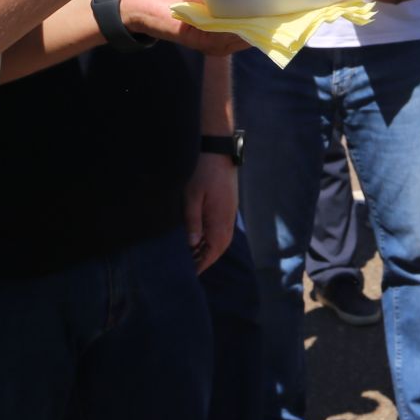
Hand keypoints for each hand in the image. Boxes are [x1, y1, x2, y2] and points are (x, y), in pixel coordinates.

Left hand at [183, 152, 237, 272]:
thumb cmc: (202, 170)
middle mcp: (228, 218)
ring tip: (193, 255)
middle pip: (219, 246)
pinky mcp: (227, 203)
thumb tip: (193, 244)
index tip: (190, 273)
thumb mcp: (192, 196)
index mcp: (220, 219)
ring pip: (221, 237)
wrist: (217, 146)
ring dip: (209, 247)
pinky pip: (220, 227)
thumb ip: (193, 222)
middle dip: (206, 259)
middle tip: (190, 268)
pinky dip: (211, 236)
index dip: (202, 263)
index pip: (214, 250)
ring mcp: (229, 210)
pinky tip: (200, 235)